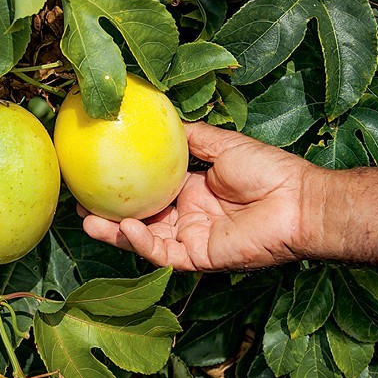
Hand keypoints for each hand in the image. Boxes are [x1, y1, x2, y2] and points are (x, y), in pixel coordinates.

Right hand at [79, 122, 323, 270]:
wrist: (297, 200)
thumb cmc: (267, 170)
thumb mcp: (222, 144)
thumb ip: (191, 137)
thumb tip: (161, 120)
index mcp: (193, 191)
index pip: (150, 191)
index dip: (123, 187)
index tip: (94, 176)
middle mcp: (189, 216)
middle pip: (141, 219)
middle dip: (110, 215)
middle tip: (79, 205)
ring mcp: (193, 238)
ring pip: (146, 240)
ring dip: (117, 233)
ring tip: (87, 222)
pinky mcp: (200, 258)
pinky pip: (165, 254)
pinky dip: (144, 244)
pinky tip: (126, 229)